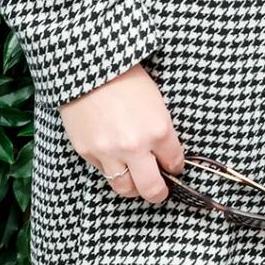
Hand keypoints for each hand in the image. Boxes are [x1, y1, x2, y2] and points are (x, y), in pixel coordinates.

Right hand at [58, 64, 184, 202]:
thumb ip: (160, 131)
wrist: (90, 71)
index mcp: (159, 130)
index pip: (174, 163)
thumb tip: (165, 153)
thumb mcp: (156, 103)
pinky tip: (116, 161)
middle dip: (159, 193)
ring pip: (125, 189)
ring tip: (137, 184)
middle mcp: (136, 147)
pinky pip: (104, 173)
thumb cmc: (128, 79)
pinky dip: (112, 170)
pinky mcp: (88, 154)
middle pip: (152, 188)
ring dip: (134, 188)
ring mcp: (109, 153)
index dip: (176, 167)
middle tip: (160, 192)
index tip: (174, 168)